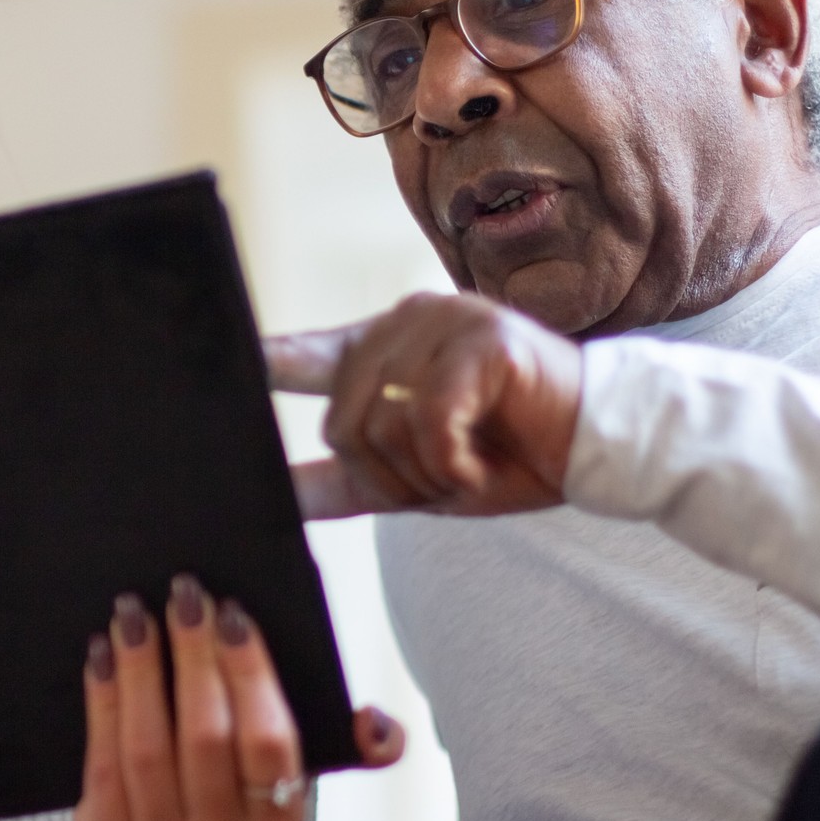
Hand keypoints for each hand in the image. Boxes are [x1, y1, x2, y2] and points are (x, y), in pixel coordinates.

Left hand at [73, 576, 402, 820]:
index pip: (270, 742)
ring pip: (148, 748)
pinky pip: (103, 763)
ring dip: (140, 670)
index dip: (250, 672)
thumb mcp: (289, 776)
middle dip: (193, 656)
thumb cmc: (238, 791)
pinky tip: (101, 653)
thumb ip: (340, 744)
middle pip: (206, 739)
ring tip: (133, 612)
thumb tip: (381, 727)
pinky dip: (102, 701)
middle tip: (183, 593)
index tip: (232, 612)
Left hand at [263, 291, 582, 517]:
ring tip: (469, 469)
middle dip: (388, 476)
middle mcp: (402, 324)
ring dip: (426, 474)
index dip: (261, 361)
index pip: (302, 355)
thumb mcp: (412, 477)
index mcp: (379, 350)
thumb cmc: (506, 456)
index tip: (222, 363)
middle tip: (443, 485)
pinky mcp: (480, 337)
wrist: (597, 450)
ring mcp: (442, 322)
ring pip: (383, 424)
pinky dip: (452, 462)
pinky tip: (481, 465)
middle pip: (341, 421)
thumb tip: (274, 498)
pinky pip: (430, 418)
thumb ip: (345, 480)